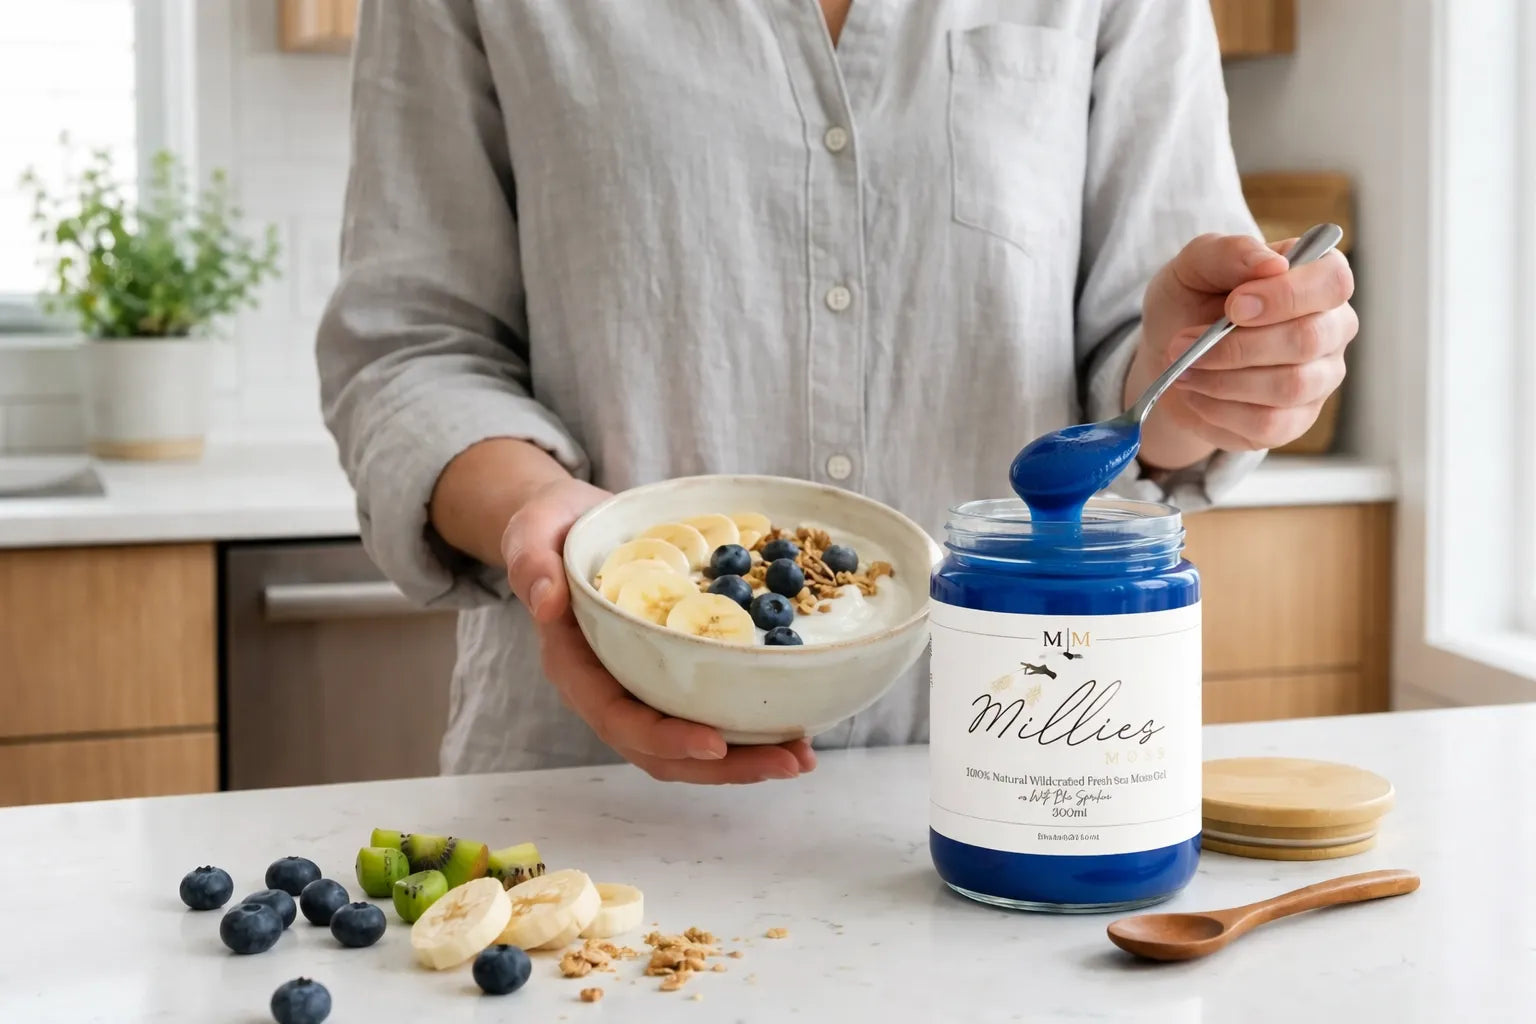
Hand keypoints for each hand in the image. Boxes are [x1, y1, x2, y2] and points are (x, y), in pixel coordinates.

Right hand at [502, 479, 815, 783]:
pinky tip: (792, 723)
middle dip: (727, 766)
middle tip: (790, 761)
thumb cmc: (549, 529)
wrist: (571, 525)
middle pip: (663, 750)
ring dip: (746, 758)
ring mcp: (640, 687)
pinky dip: (747, 728)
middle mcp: (607, 690)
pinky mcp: (668, 675)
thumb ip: (532, 564)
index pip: (617, 719)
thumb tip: (546, 601)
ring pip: (690, 744)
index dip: (665, 738)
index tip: (715, 743)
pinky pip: (706, 712)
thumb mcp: (532, 533)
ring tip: (801, 756)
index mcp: (574, 667)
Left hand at [1127, 232, 1358, 469]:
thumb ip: (1228, 253)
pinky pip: (1269, 425)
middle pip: (1308, 340)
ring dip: (1223, 380)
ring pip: (1290, 386)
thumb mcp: (1194, 267)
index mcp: (1316, 279)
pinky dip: (1220, 410)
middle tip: (1183, 343)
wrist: (1170, 355)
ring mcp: (1320, 378)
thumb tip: (1271, 263)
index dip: (1286, 295)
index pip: (1332, 282)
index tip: (1234, 306)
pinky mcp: (1295, 420)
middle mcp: (1331, 328)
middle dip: (1237, 346)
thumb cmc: (1192, 301)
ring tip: (1184, 369)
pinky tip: (1196, 394)